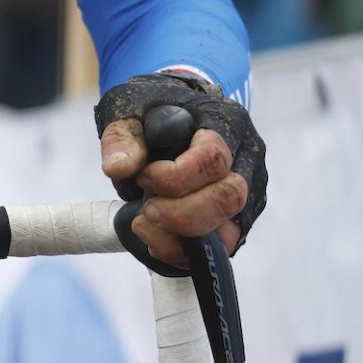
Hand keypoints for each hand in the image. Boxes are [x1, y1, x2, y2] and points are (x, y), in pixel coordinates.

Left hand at [95, 71, 267, 268]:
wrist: (173, 114)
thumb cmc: (153, 111)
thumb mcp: (130, 110)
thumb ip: (122, 138)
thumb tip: (116, 168)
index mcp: (227, 125)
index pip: (213, 160)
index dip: (174, 177)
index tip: (143, 176)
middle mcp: (246, 163)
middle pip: (230, 198)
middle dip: (181, 212)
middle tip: (146, 208)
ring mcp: (246, 196)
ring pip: (230, 233)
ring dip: (181, 237)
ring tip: (143, 223)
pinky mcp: (233, 223)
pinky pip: (218, 251)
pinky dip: (182, 252)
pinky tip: (152, 239)